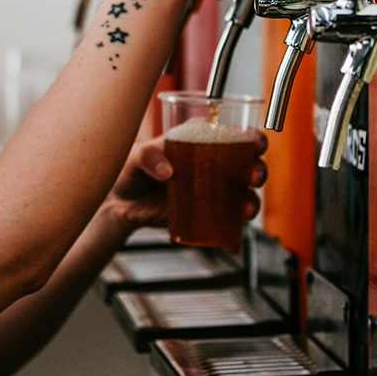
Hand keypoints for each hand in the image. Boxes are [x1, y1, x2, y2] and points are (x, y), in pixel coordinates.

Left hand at [105, 132, 268, 232]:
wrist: (119, 204)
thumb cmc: (129, 170)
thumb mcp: (134, 156)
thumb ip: (148, 156)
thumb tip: (167, 170)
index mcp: (200, 140)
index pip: (234, 134)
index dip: (252, 137)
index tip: (256, 144)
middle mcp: (213, 164)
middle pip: (247, 164)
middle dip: (257, 170)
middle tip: (252, 177)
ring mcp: (212, 192)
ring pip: (243, 195)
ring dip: (251, 202)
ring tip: (245, 210)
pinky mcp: (205, 216)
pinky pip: (225, 224)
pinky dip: (232, 234)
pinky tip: (232, 242)